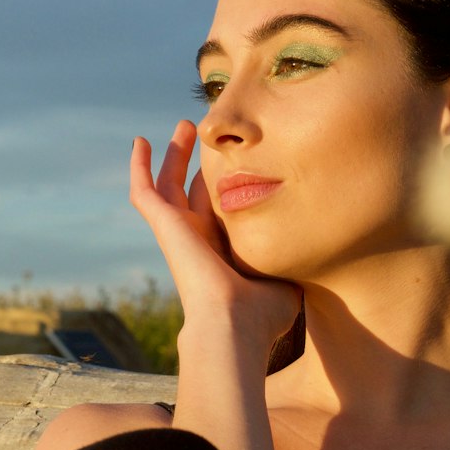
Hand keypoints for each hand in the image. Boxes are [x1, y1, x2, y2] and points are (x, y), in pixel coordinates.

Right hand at [130, 121, 300, 355]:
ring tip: (185, 126)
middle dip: (198, 165)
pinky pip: (144, 191)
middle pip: (194, 194)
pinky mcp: (164, 226)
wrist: (234, 324)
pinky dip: (138, 167)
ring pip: (169, 186)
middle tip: (204, 136)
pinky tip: (138, 142)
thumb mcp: (288, 283)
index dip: (228, 189)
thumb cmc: (262, 315)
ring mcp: (179, 233)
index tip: (240, 166)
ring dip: (174, 156)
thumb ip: (293, 263)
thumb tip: (311, 256)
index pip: (222, 215)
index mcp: (225, 253)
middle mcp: (200, 241)